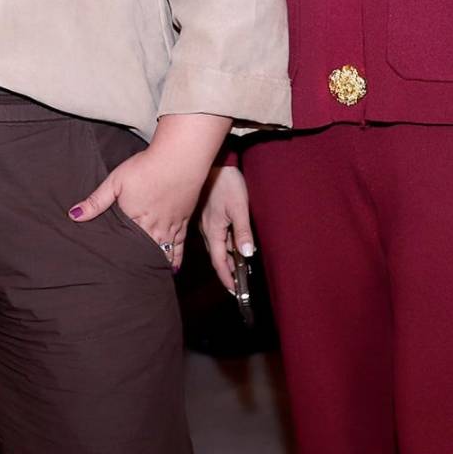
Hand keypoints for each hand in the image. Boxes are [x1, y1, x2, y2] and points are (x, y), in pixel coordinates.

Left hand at [68, 114, 227, 271]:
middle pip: (144, 255)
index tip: (110, 274)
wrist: (179, 157)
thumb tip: (74, 215)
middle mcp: (154, 229)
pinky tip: (174, 268)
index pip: (124, 247)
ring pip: (164, 254)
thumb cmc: (146, 167)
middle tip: (129, 285)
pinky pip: (180, 246)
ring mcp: (171, 226)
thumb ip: (96, 201)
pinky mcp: (184, 220)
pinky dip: (176, 258)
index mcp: (135, 220)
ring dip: (157, 267)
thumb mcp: (116, 181)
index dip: (118, 261)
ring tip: (149, 281)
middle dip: (137, 269)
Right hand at [198, 164, 254, 293]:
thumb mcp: (239, 208)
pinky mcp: (208, 216)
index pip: (219, 262)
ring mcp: (206, 223)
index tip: (234, 291)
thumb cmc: (226, 183)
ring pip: (217, 246)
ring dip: (227, 259)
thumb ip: (242, 232)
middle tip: (238, 284)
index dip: (226, 278)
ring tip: (239, 268)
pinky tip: (234, 244)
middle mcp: (207, 230)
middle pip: (217, 256)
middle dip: (227, 272)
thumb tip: (246, 254)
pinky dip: (225, 245)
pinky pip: (217, 236)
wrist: (215, 162)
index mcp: (213, 231)